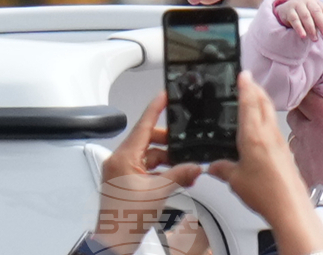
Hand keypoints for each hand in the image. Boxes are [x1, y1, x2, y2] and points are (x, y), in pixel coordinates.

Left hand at [96, 92, 201, 254]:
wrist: (115, 240)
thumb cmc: (126, 219)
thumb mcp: (160, 191)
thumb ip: (180, 173)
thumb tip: (195, 165)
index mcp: (124, 157)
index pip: (143, 125)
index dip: (156, 108)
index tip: (165, 95)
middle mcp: (120, 161)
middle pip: (148, 140)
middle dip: (169, 142)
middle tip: (185, 144)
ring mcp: (122, 171)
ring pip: (150, 155)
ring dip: (168, 159)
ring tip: (184, 168)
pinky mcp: (125, 181)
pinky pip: (147, 167)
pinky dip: (162, 170)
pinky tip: (176, 177)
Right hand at [209, 72, 322, 254]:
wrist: (290, 206)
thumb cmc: (266, 193)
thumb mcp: (234, 180)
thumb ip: (222, 169)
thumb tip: (215, 166)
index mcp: (254, 136)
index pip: (250, 103)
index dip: (246, 86)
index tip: (243, 73)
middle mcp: (269, 134)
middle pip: (263, 103)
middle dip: (255, 89)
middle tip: (248, 80)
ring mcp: (279, 141)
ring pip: (269, 113)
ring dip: (261, 101)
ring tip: (254, 96)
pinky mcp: (285, 150)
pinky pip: (273, 126)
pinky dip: (266, 117)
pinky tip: (261, 125)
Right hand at [276, 0, 322, 40]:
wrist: (285, 8)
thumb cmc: (305, 13)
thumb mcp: (314, 14)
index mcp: (316, 1)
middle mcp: (307, 1)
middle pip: (317, 12)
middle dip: (322, 24)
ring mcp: (297, 4)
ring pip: (306, 16)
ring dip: (311, 29)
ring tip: (315, 39)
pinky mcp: (288, 10)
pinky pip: (295, 20)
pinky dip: (299, 28)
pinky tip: (303, 36)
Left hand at [287, 82, 322, 205]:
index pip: (307, 93)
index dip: (311, 86)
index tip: (321, 85)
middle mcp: (308, 130)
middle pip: (297, 108)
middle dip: (305, 104)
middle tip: (320, 104)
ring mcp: (301, 148)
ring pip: (294, 127)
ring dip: (302, 123)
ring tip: (316, 125)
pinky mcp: (299, 164)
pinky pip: (295, 146)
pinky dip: (302, 142)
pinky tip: (314, 147)